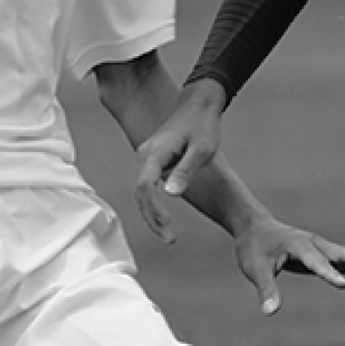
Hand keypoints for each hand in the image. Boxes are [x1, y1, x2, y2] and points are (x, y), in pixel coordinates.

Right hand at [135, 80, 227, 241]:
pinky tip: (167, 221)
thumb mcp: (202, 150)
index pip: (145, 187)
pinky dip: (155, 206)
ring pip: (143, 193)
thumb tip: (170, 195)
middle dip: (153, 220)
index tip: (169, 227)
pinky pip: (148, 188)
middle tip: (171, 240)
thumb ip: (186, 171)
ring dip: (153, 216)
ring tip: (169, 236)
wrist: (199, 105)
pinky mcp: (152, 161)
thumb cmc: (204, 126)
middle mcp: (144, 155)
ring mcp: (146, 158)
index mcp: (154, 152)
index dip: (154, 210)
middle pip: (141, 194)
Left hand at [232, 215, 344, 315]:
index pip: (316, 264)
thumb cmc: (254, 248)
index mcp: (299, 247)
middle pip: (343, 253)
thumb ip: (266, 290)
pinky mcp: (318, 254)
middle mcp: (313, 245)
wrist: (254, 227)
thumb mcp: (256, 270)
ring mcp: (318, 248)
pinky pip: (341, 260)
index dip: (329, 275)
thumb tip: (270, 312)